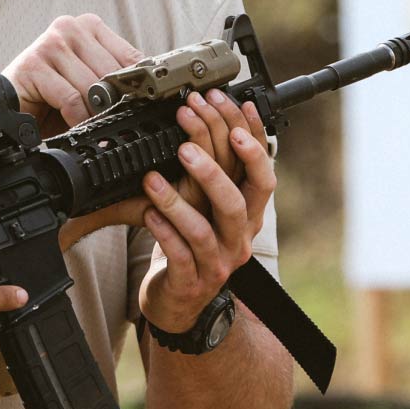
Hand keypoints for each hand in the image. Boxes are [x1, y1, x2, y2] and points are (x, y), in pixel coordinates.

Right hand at [3, 14, 142, 136]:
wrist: (10, 105)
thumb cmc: (51, 97)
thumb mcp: (90, 84)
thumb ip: (116, 81)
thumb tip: (152, 92)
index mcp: (89, 26)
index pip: (131, 57)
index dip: (139, 87)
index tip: (145, 107)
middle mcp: (70, 27)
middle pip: (112, 73)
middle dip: (114, 104)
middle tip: (113, 123)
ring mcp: (50, 43)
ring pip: (93, 86)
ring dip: (94, 114)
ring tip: (90, 126)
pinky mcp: (33, 64)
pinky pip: (71, 98)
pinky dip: (76, 118)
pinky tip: (72, 125)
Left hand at [137, 100, 274, 332]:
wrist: (179, 301)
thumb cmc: (191, 244)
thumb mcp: (208, 207)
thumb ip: (212, 173)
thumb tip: (206, 117)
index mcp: (247, 215)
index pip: (262, 175)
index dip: (254, 141)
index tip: (237, 107)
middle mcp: (238, 238)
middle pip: (238, 200)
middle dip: (213, 167)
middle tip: (185, 141)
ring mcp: (216, 262)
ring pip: (204, 229)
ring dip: (177, 200)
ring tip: (151, 178)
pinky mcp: (191, 281)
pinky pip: (179, 254)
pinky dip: (163, 231)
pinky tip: (147, 213)